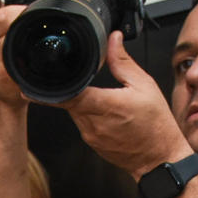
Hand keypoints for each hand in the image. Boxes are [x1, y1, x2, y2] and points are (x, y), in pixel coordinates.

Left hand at [64, 32, 193, 179]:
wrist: (158, 157)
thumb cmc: (156, 124)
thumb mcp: (145, 85)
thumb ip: (123, 62)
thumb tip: (113, 40)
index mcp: (106, 106)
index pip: (70, 94)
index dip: (53, 86)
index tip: (39, 81)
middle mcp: (93, 123)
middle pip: (68, 100)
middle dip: (72, 88)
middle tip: (82, 80)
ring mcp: (90, 135)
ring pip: (73, 111)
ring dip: (81, 101)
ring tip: (101, 97)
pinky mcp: (91, 143)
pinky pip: (81, 123)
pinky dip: (87, 114)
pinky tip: (104, 112)